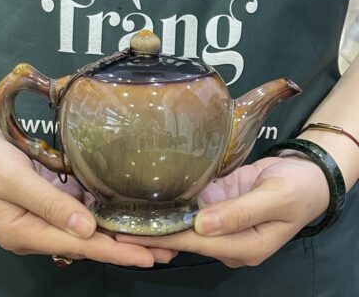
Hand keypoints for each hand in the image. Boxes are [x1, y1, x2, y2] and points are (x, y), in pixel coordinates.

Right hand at [0, 110, 175, 266]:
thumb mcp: (13, 180)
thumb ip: (50, 205)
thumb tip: (89, 230)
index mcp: (26, 233)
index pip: (80, 246)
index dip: (115, 252)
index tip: (148, 256)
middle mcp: (39, 229)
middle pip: (89, 241)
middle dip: (126, 246)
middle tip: (164, 250)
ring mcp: (45, 213)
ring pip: (89, 226)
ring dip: (119, 230)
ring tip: (154, 234)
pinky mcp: (50, 197)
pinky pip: (81, 208)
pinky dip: (104, 211)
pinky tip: (126, 211)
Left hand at [117, 156, 329, 267]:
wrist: (306, 175)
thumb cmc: (297, 188)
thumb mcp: (275, 199)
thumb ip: (239, 213)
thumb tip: (202, 226)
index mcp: (244, 245)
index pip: (194, 243)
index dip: (162, 238)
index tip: (130, 235)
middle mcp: (228, 238)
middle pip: (184, 237)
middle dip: (152, 233)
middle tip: (116, 225)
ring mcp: (222, 220)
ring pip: (185, 223)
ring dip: (158, 220)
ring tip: (125, 212)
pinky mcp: (220, 203)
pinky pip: (193, 206)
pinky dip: (173, 205)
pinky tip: (150, 199)